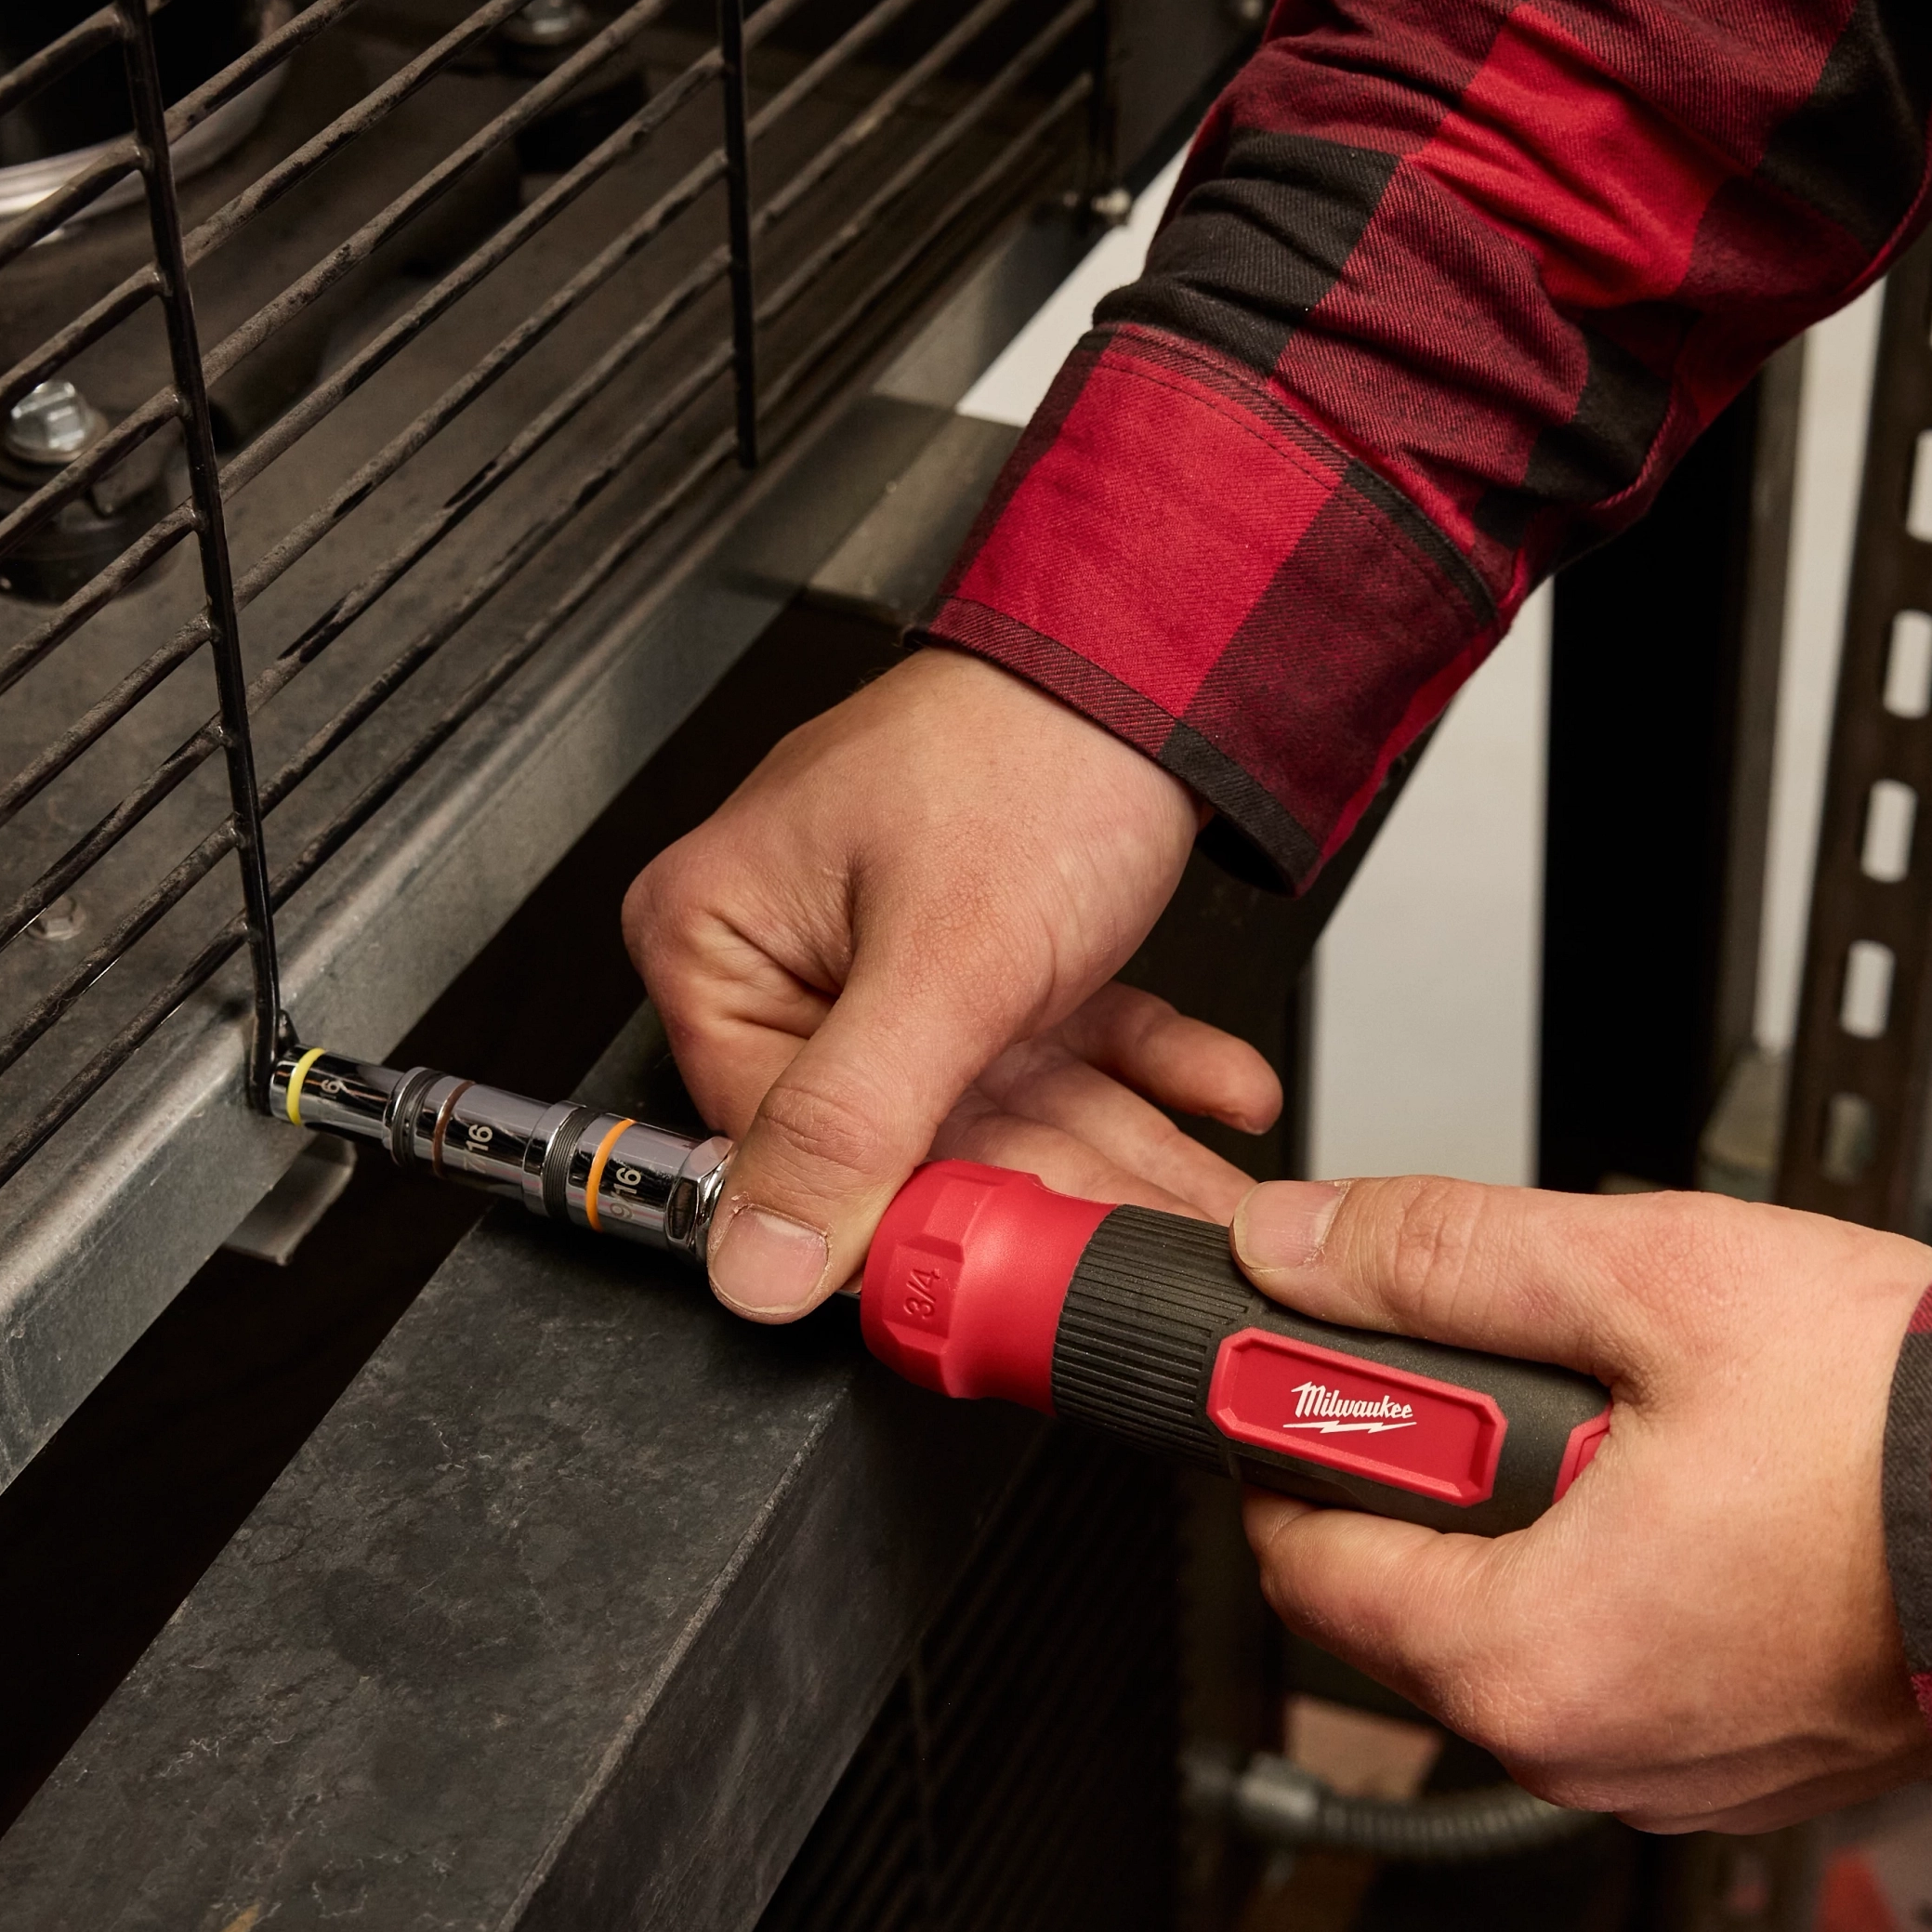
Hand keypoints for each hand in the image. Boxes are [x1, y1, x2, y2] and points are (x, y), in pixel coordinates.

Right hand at [624, 649, 1280, 1319]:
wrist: (1160, 651)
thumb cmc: (1031, 747)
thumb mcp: (944, 962)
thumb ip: (852, 1124)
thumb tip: (758, 1263)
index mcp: (718, 943)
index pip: (783, 1147)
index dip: (899, 1217)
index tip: (992, 1280)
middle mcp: (792, 959)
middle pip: (910, 1138)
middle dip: (1051, 1191)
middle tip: (1137, 1249)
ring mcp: (891, 966)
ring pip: (1003, 1110)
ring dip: (1117, 1153)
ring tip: (1199, 1201)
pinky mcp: (981, 961)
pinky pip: (1054, 1058)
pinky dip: (1139, 1079)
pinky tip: (1213, 1102)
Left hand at [1230, 1173, 1931, 1833]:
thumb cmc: (1915, 1428)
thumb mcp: (1653, 1282)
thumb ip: (1445, 1258)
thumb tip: (1301, 1245)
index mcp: (1526, 1660)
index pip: (1303, 1557)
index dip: (1306, 1439)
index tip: (1338, 1365)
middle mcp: (1582, 1754)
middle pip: (1408, 1604)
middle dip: (1442, 1481)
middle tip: (1542, 1372)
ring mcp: (1673, 1778)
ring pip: (1525, 1637)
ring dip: (1545, 1532)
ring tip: (1655, 1427)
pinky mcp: (1754, 1769)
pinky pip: (1636, 1674)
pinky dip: (1643, 1589)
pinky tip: (1723, 1501)